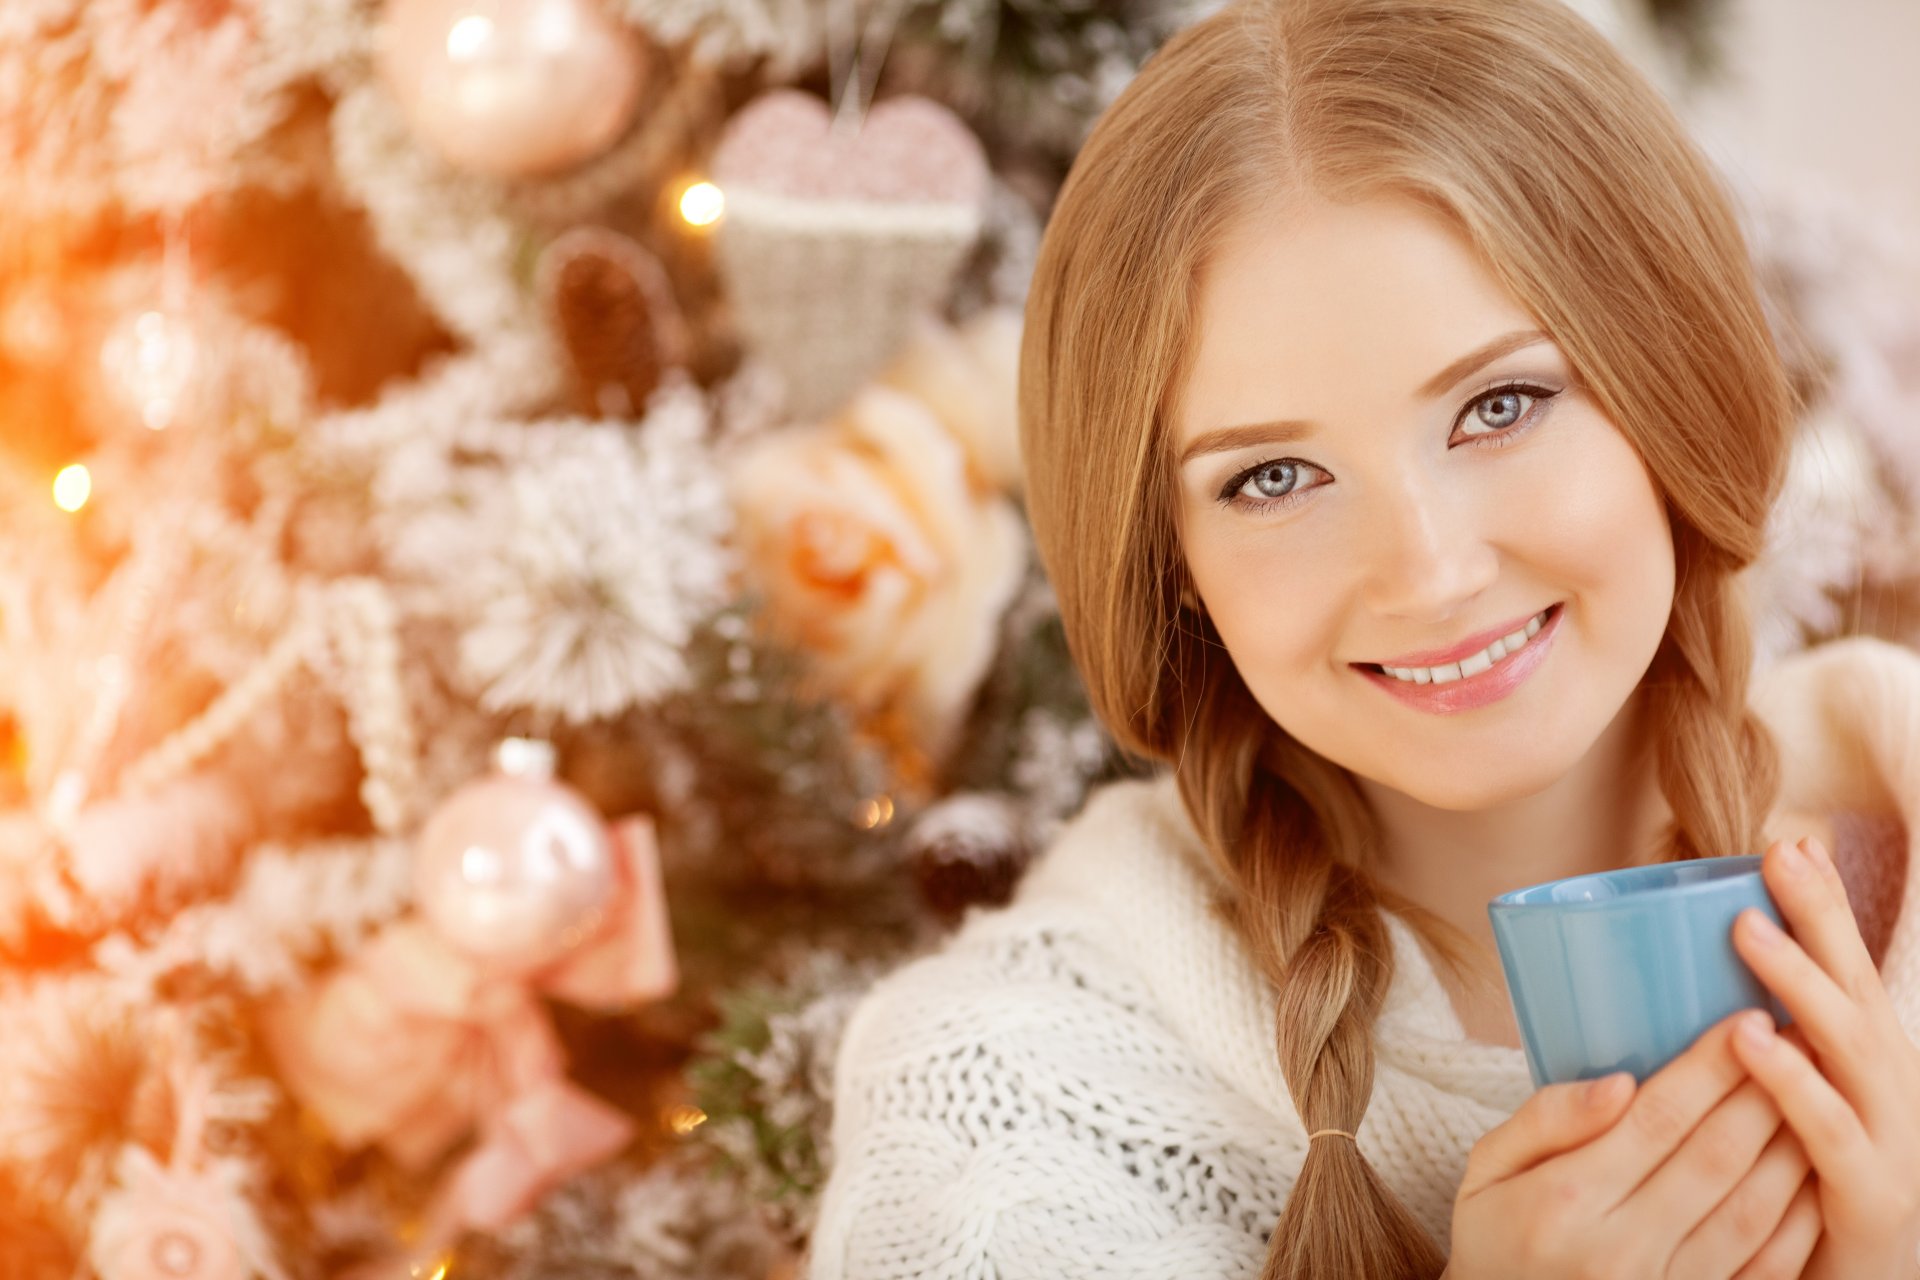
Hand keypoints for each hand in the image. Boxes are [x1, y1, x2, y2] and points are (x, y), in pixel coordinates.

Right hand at [1449, 1009, 1820, 1277]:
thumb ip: (1544, 1120)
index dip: (1712, 1067)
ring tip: (1816, 1092)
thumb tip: (1617, 1083)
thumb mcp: (1487, 1169)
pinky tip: (1811, 1172)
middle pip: (1715, 1157)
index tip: (1750, 1020)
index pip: (1658, 1118)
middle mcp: (1621, 1249)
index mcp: (1566, 1200)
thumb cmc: (1495, 1236)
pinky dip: (1799, 1219)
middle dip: (1766, 1090)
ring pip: (1752, 1211)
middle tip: (1802, 1038)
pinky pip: (1765, 1267)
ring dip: (1792, 1147)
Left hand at [1729, 834, 1919, 1278]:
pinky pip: (1830, 1133)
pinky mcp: (1872, 1200)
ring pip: (1851, 1049)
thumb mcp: (1780, 1119)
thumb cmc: (1793, 1206)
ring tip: (1747, 930)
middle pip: (1858, 991)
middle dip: (1824, 920)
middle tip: (1780, 854)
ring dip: (1802, 983)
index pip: (1847, 973)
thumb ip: (1756, 1055)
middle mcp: (1892, 1095)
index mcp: (1867, 1070)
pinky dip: (1795, 1081)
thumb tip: (1693, 989)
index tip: (1789, 843)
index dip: (1824, 909)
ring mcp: (1892, 1145)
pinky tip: (1753, 1039)